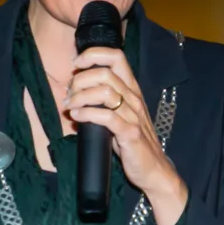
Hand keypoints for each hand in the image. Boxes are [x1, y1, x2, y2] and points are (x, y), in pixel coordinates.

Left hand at [65, 47, 188, 224]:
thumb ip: (102, 104)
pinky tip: (76, 118)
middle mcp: (134, 99)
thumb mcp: (120, 117)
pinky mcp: (129, 133)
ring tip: (70, 107)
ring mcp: (133, 116)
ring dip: (80, 97)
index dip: (94, 54)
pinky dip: (86, 114)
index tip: (77, 65)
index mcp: (132, 90)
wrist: (154, 170)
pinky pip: (106, 117)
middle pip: (105, 73)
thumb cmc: (133, 143)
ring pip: (104, 92)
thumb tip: (74, 98)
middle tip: (69, 95)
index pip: (116, 57)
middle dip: (80, 81)